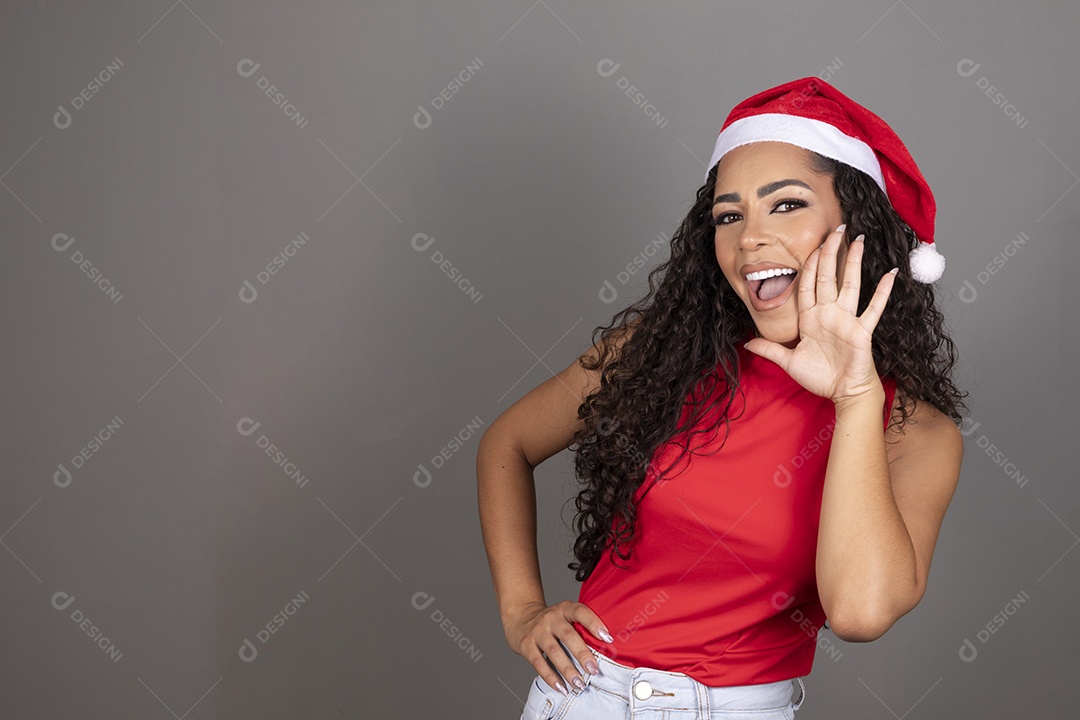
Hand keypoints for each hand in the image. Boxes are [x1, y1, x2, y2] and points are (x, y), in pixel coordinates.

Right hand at [504, 600, 609, 694]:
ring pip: (553, 651)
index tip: (607, 638)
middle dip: (582, 653)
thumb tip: (607, 650)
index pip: (580, 612)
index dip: (594, 623)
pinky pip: (538, 663)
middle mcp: (550, 618)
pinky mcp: (526, 645)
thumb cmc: (552, 623)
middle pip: (567, 635)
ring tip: (579, 684)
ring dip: (567, 669)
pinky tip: (561, 688)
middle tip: (594, 670)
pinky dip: (551, 677)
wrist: (520, 618)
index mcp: (564, 609)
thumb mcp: (565, 617)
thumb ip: (580, 628)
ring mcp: (537, 631)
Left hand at [743, 225, 896, 404]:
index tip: (814, 245)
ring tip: (858, 239)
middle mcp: (829, 314)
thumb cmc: (820, 378)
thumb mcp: (789, 362)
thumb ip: (770, 350)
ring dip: (853, 262)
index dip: (809, 265)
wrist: (844, 393)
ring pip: (850, 285)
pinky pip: (873, 308)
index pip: (808, 285)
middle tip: (835, 230)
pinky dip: (882, 291)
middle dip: (830, 253)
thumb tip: (746, 344)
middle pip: (828, 277)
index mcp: (811, 318)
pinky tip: (890, 273)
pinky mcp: (862, 331)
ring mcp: (847, 320)